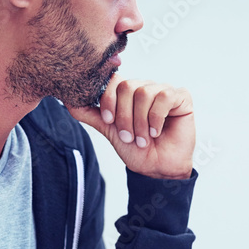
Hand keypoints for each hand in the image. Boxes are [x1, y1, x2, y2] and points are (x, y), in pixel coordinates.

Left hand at [68, 73, 194, 179]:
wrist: (158, 168)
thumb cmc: (137, 150)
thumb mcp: (109, 130)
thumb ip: (90, 114)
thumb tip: (67, 100)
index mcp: (128, 92)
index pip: (113, 80)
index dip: (108, 100)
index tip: (108, 121)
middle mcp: (145, 87)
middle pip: (127, 87)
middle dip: (124, 116)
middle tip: (128, 136)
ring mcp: (164, 90)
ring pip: (144, 93)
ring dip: (140, 121)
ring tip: (143, 138)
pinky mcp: (181, 97)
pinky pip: (164, 97)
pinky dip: (157, 118)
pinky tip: (157, 131)